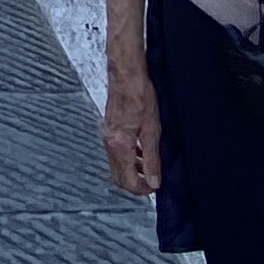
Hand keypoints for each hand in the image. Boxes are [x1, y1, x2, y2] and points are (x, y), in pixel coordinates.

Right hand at [100, 67, 160, 195]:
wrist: (126, 74)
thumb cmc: (140, 96)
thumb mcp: (152, 130)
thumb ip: (152, 159)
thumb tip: (154, 181)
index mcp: (120, 146)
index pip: (128, 181)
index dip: (143, 189)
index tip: (155, 186)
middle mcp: (110, 144)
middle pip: (118, 177)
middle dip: (135, 183)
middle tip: (152, 180)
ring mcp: (107, 136)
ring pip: (117, 166)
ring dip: (132, 171)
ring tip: (149, 166)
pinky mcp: (109, 129)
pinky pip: (116, 153)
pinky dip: (128, 158)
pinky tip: (141, 150)